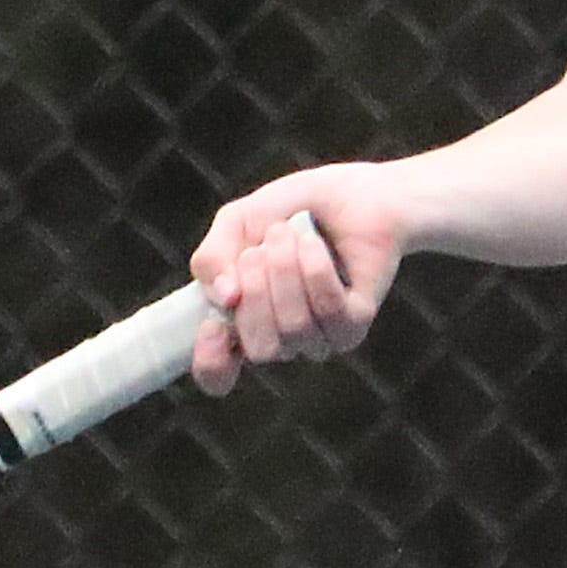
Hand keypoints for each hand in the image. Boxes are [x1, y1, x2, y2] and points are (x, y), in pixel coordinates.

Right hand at [190, 168, 408, 390]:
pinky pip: (329, 312)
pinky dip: (315, 272)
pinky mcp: (355, 323)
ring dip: (285, 271)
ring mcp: (319, 335)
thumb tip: (225, 298)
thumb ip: (212, 257)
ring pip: (294, 328)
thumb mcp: (235, 225)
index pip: (219, 376)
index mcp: (243, 323)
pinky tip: (313, 245)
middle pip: (260, 348)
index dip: (211, 360)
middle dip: (255, 290)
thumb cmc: (287, 212)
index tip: (212, 323)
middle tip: (260, 248)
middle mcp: (281, 338)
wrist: (347, 192)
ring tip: (288, 234)